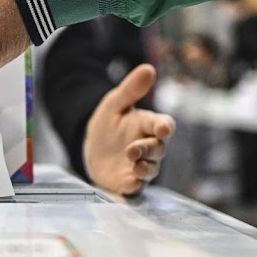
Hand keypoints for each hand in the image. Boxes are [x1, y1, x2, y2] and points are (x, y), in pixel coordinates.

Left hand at [83, 64, 175, 195]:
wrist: (92, 146)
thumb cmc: (109, 123)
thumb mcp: (115, 103)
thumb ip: (131, 89)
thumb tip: (148, 69)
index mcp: (147, 125)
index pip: (162, 125)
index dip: (164, 127)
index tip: (164, 129)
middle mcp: (148, 147)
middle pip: (158, 150)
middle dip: (148, 150)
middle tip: (133, 149)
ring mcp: (140, 166)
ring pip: (151, 170)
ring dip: (144, 169)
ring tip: (134, 165)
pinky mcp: (128, 181)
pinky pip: (136, 187)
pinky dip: (134, 185)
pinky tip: (129, 183)